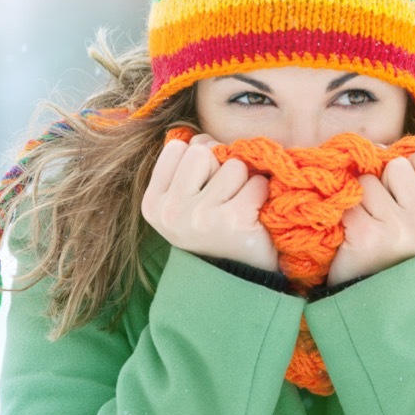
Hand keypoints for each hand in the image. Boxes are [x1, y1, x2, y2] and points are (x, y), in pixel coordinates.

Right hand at [141, 134, 278, 270]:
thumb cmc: (213, 229)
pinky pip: (256, 182)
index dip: (201, 157)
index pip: (179, 147)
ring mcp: (200, 218)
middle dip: (221, 167)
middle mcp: (171, 212)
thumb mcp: (184, 201)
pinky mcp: (232, 222)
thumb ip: (184, 166)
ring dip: (244, 181)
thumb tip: (197, 136)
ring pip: (232, 165)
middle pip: (203, 152)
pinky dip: (261, 193)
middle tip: (224, 197)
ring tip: (238, 206)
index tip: (205, 184)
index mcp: (153, 204)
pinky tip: (253, 214)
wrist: (238, 278)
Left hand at [327, 146, 414, 285]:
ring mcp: (399, 228)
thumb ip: (410, 181)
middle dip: (380, 181)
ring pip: (368, 180)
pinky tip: (351, 233)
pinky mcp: (369, 235)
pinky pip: (349, 198)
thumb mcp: (413, 215)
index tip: (396, 192)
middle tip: (378, 213)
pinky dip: (343, 212)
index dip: (404, 166)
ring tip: (364, 223)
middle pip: (396, 165)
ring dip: (359, 197)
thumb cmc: (387, 246)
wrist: (366, 295)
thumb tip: (381, 144)